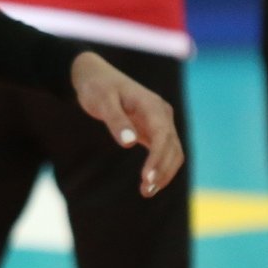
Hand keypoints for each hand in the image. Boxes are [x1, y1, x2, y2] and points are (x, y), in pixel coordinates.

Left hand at [70, 52, 185, 195]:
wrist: (94, 75)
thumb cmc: (97, 87)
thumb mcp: (102, 101)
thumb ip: (116, 121)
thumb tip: (130, 143)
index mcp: (152, 105)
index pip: (163, 136)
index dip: (158, 159)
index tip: (147, 178)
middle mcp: (162, 113)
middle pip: (172, 148)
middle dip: (162, 171)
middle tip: (145, 191)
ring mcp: (160, 121)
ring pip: (173, 152)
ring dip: (164, 173)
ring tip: (146, 192)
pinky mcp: (153, 129)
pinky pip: (164, 151)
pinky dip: (161, 167)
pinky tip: (149, 182)